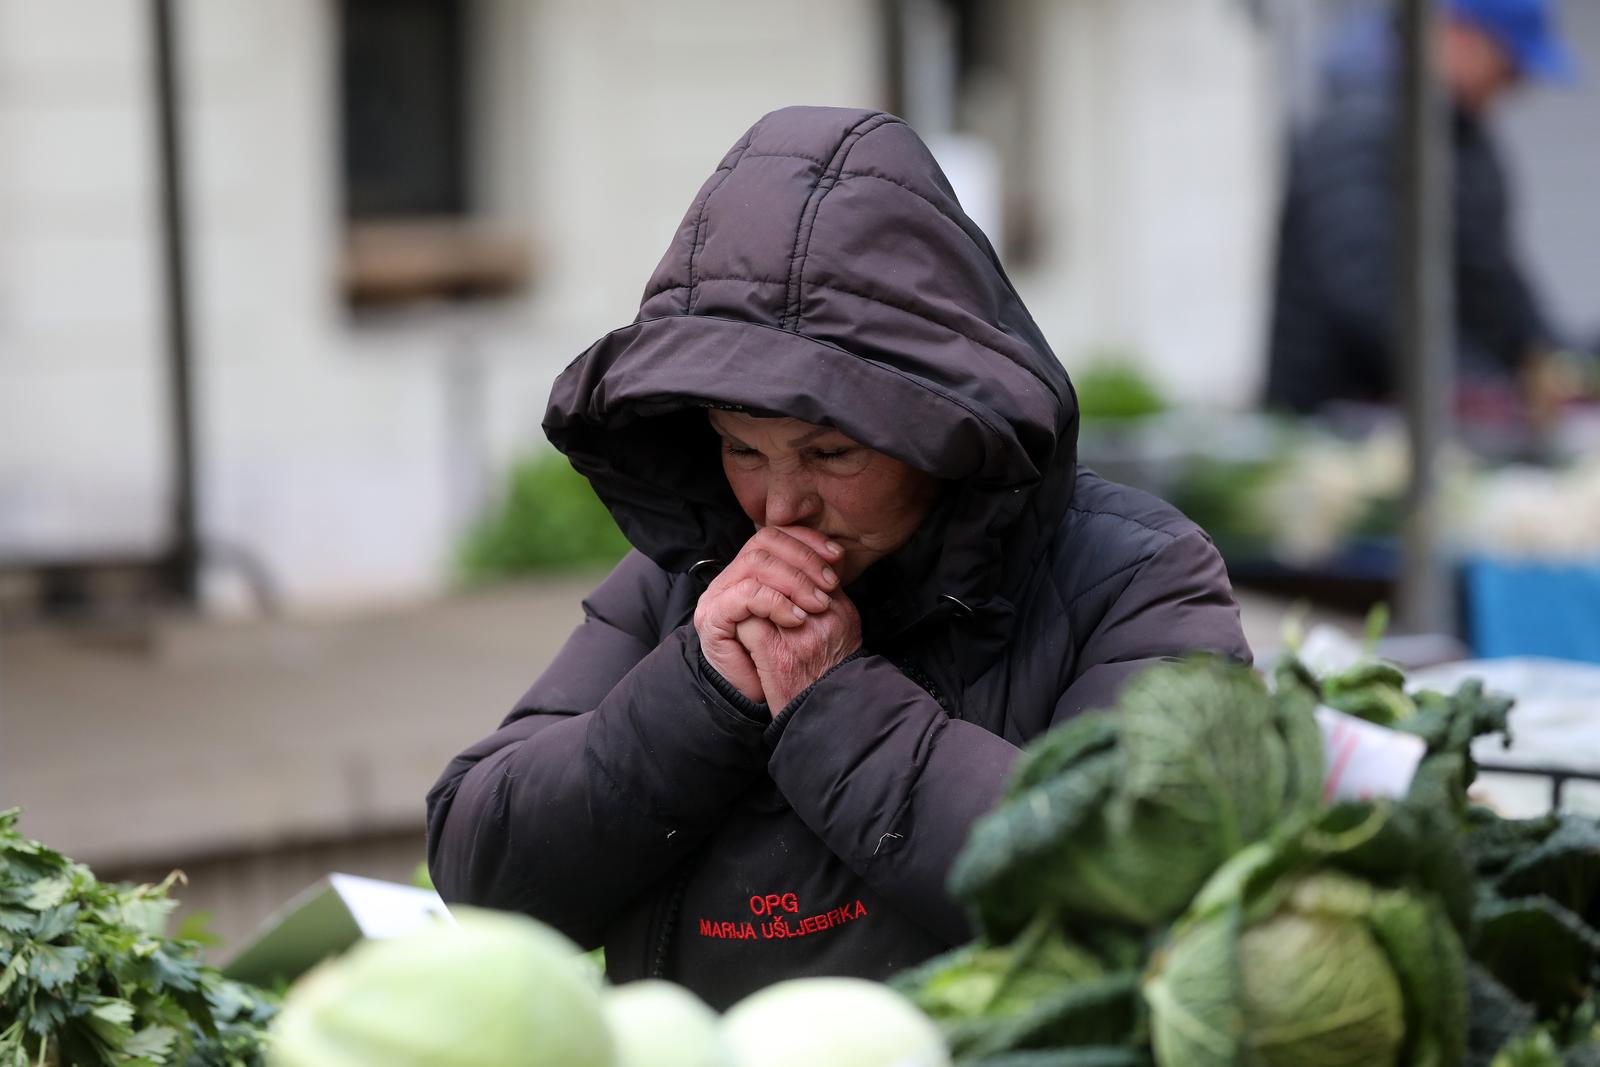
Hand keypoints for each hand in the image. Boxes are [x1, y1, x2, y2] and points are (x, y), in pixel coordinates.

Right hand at [693, 526, 844, 703]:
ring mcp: (718, 595)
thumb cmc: (785, 656)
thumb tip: (836, 556)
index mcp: (750, 571)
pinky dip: (776, 602)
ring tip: (817, 604)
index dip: (807, 540)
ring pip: (756, 563)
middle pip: (764, 541)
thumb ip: (811, 582)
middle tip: (830, 584)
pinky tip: (797, 618)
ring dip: (794, 580)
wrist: (758, 696)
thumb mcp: (804, 611)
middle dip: (804, 558)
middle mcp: (730, 576)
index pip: (776, 535)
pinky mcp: (713, 617)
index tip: (836, 556)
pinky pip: (746, 595)